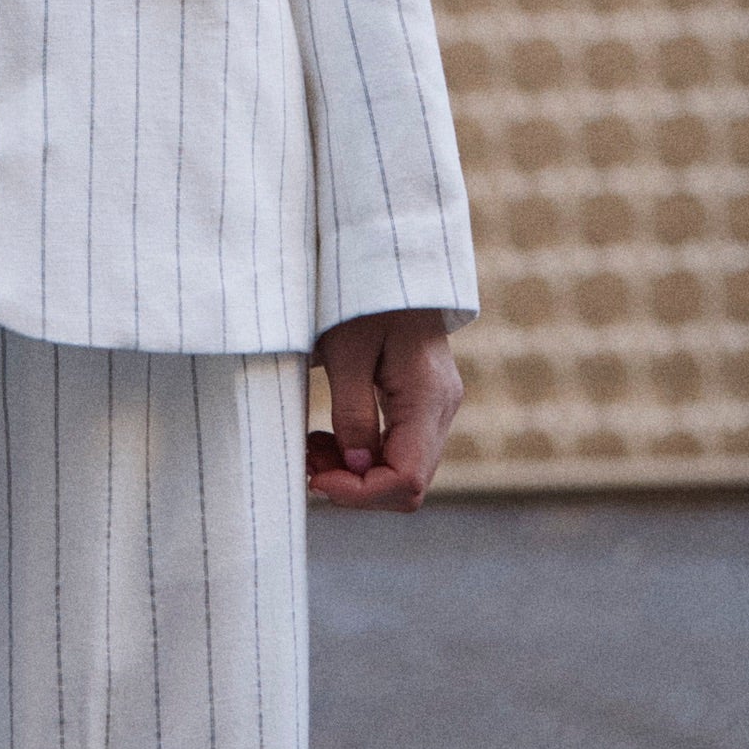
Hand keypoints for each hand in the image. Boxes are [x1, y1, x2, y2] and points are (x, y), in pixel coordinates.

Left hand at [307, 311, 460, 511]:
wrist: (388, 256)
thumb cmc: (361, 294)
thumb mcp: (346, 350)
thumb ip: (352, 412)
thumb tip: (357, 468)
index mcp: (427, 396)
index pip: (405, 479)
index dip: (359, 493)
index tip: (314, 477)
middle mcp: (442, 408)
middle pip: (407, 483)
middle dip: (354, 485)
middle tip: (306, 462)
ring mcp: (436, 407)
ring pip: (403, 471)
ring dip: (355, 472)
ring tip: (311, 446)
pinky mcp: (423, 403)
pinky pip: (399, 449)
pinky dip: (362, 454)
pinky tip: (328, 436)